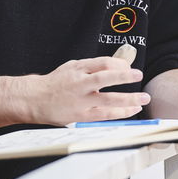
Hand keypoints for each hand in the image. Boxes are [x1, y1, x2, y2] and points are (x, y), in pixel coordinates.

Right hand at [29, 57, 148, 124]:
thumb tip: (118, 65)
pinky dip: (119, 113)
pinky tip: (131, 110)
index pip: (103, 63)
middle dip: (124, 76)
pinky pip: (104, 115)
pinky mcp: (80, 116)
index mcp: (77, 69)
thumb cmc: (56, 83)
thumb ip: (92, 66)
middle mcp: (79, 83)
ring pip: (108, 99)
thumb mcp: (72, 67)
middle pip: (105, 78)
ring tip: (143, 98)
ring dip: (128, 99)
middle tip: (139, 75)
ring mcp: (80, 101)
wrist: (34, 99)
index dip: (119, 64)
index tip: (129, 68)